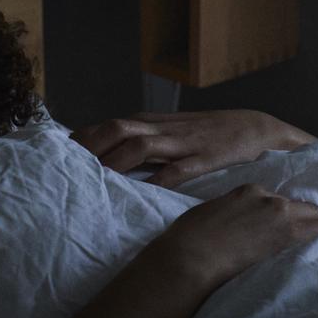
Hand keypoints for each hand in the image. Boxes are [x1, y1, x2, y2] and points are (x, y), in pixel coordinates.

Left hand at [73, 109, 316, 190]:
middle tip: (65, 171)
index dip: (81, 141)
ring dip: (114, 163)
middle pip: (115, 130)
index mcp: (152, 123)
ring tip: (93, 182)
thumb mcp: (173, 133)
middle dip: (88, 149)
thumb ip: (143, 142)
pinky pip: (178, 169)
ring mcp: (184, 143)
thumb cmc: (212, 135)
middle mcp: (163, 129)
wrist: (259, 129)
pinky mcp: (206, 159)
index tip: (57, 160)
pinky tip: (142, 193)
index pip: (106, 126)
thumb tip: (106, 157)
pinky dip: (157, 180)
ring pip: (140, 146)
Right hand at [146, 184, 317, 291]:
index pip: (277, 199)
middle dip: (309, 219)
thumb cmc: (189, 238)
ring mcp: (279, 215)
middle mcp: (268, 198)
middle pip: (303, 206)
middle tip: (312, 236)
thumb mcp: (212, 213)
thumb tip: (238, 224)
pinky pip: (317, 234)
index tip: (284, 227)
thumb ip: (233, 212)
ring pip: (315, 218)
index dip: (283, 214)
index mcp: (248, 189)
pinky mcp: (286, 237)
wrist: (190, 257)